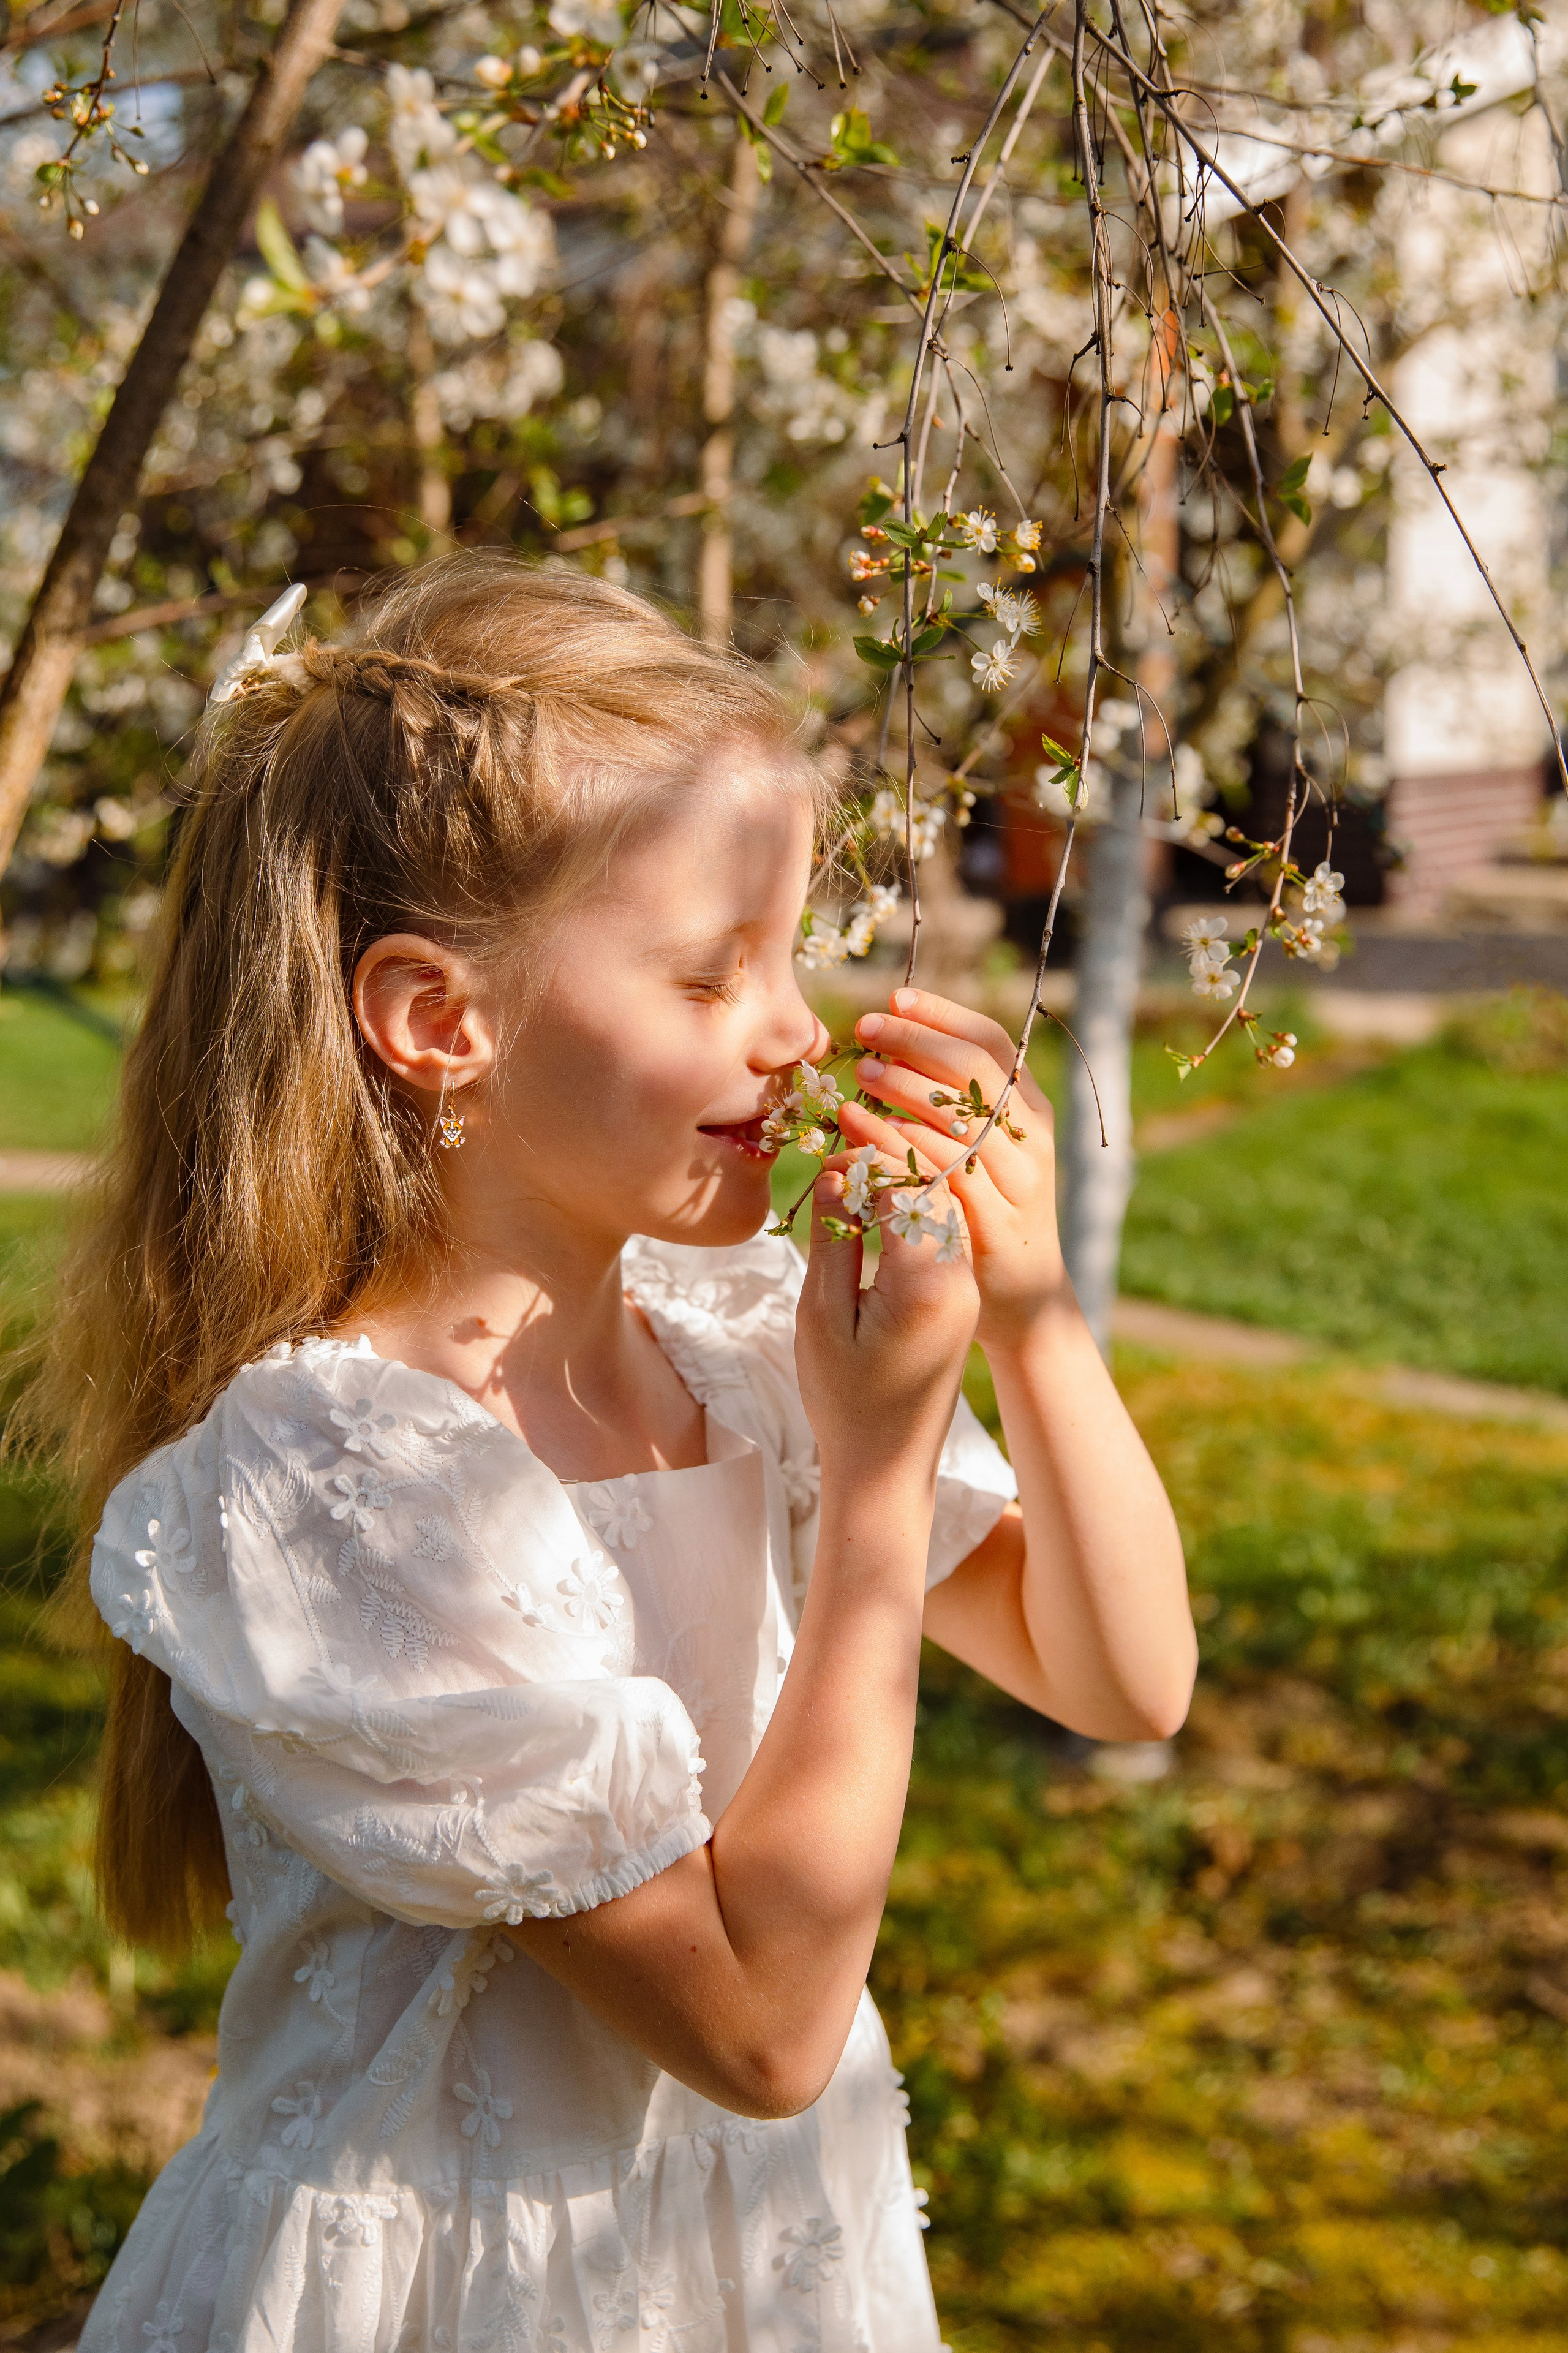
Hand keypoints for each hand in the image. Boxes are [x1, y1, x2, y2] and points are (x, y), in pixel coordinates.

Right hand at [794, 1158, 977, 1492]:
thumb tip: (833, 1170)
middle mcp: (961, 1278)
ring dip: (905, 1176)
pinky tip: (878, 1202)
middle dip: (894, 1151)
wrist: (887, 1468)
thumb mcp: (822, 1317)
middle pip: (937, 1185)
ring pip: (944, 1205)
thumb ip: (832, 1239)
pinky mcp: (961, 1298)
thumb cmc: (844, 1400)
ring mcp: (966, 1288)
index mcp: (929, 1281)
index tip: (831, 1140)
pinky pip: (943, 1232)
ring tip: (858, 1162)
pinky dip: (913, 1206)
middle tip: (846, 1133)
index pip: (909, 1183)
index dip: (869, 1152)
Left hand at [843, 986, 1066, 1351]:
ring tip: (863, 1072)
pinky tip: (871, 1133)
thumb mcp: (976, 1149)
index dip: (943, 1016)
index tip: (894, 998)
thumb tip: (895, 1046)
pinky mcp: (996, 1220)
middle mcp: (1031, 1135)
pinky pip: (950, 1172)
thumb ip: (950, 1103)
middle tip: (865, 1031)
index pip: (990, 1042)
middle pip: (976, 1070)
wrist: (1022, 1297)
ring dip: (908, 1088)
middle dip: (917, 1042)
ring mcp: (1019, 1178)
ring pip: (963, 1117)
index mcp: (1027, 1107)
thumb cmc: (983, 1210)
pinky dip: (908, 1147)